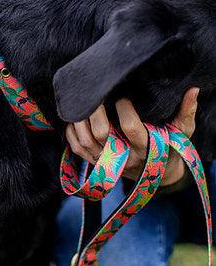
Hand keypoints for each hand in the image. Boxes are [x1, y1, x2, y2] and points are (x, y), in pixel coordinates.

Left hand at [65, 87, 198, 185]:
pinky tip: (73, 118)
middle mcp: (125, 158)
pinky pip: (77, 150)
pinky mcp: (96, 164)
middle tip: (94, 93)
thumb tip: (193, 90)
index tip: (122, 96)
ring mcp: (108, 163)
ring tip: (80, 102)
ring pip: (86, 142)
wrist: (157, 175)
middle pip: (103, 135)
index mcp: (146, 149)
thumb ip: (186, 112)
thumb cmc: (169, 147)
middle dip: (95, 112)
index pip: (132, 130)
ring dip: (80, 121)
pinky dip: (72, 133)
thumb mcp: (181, 132)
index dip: (125, 111)